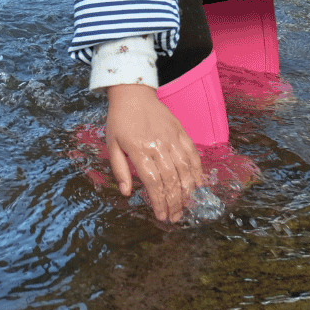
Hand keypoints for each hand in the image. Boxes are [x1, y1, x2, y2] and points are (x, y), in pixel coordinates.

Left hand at [105, 83, 203, 221]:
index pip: (153, 182)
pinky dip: (197, 170)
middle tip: (175, 217)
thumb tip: (126, 193)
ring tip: (186, 205)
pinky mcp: (181, 131)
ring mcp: (171, 137)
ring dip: (187, 190)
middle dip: (175, 202)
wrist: (132, 93)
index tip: (161, 216)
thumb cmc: (120, 120)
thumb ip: (119, 170)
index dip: (159, 202)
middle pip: (171, 179)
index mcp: (139, 150)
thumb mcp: (112, 144)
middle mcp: (158, 145)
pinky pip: (192, 153)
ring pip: (184, 169)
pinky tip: (197, 183)